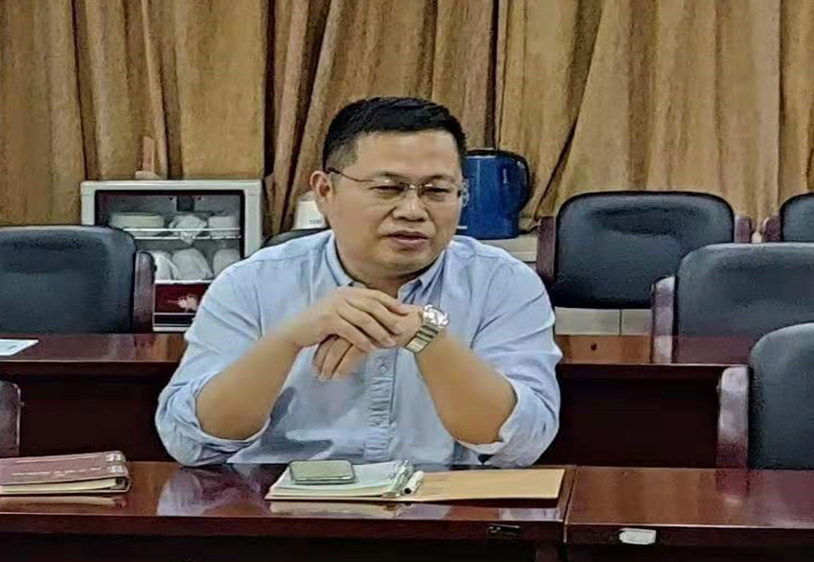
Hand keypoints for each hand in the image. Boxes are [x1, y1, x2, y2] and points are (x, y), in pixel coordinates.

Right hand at [281, 287, 410, 353]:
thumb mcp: (340, 310)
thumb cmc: (322, 322)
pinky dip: (362, 340)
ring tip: (389, 343)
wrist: (297, 329)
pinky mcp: (328, 320)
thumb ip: (357, 307)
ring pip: (363, 319)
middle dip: (389, 318)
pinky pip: (350, 331)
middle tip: (401, 329)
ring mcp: (335, 306)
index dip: (391, 303)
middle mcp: (342, 296)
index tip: (405, 311)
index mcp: (348, 291)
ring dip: (378, 332)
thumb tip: (381, 310)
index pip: (374, 295)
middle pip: (372, 306)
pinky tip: (370, 349)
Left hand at [312, 305, 422, 380]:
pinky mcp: (368, 338)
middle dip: (321, 360)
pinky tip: (338, 377)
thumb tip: (337, 348)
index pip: (328, 335)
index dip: (320, 351)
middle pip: (329, 341)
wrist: (410, 325)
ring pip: (337, 349)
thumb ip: (355, 334)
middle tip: (317, 374)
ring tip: (325, 378)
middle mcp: (351, 320)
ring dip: (329, 365)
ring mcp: (359, 328)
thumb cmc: (390, 328)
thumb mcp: (368, 330)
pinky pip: (350, 355)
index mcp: (350, 315)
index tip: (315, 365)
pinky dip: (343, 367)